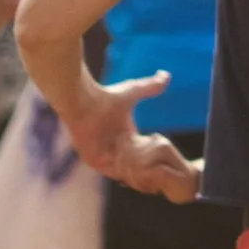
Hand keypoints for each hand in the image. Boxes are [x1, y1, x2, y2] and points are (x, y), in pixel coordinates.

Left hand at [53, 71, 199, 201]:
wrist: (82, 100)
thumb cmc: (106, 95)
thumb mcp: (134, 91)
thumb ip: (151, 87)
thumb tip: (167, 75)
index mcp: (125, 138)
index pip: (143, 155)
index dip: (153, 154)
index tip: (164, 147)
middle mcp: (115, 150)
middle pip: (136, 166)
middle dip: (148, 163)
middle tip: (157, 156)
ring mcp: (103, 158)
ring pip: (127, 171)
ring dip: (138, 166)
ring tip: (146, 154)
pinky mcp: (94, 162)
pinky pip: (114, 173)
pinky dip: (125, 167)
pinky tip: (133, 156)